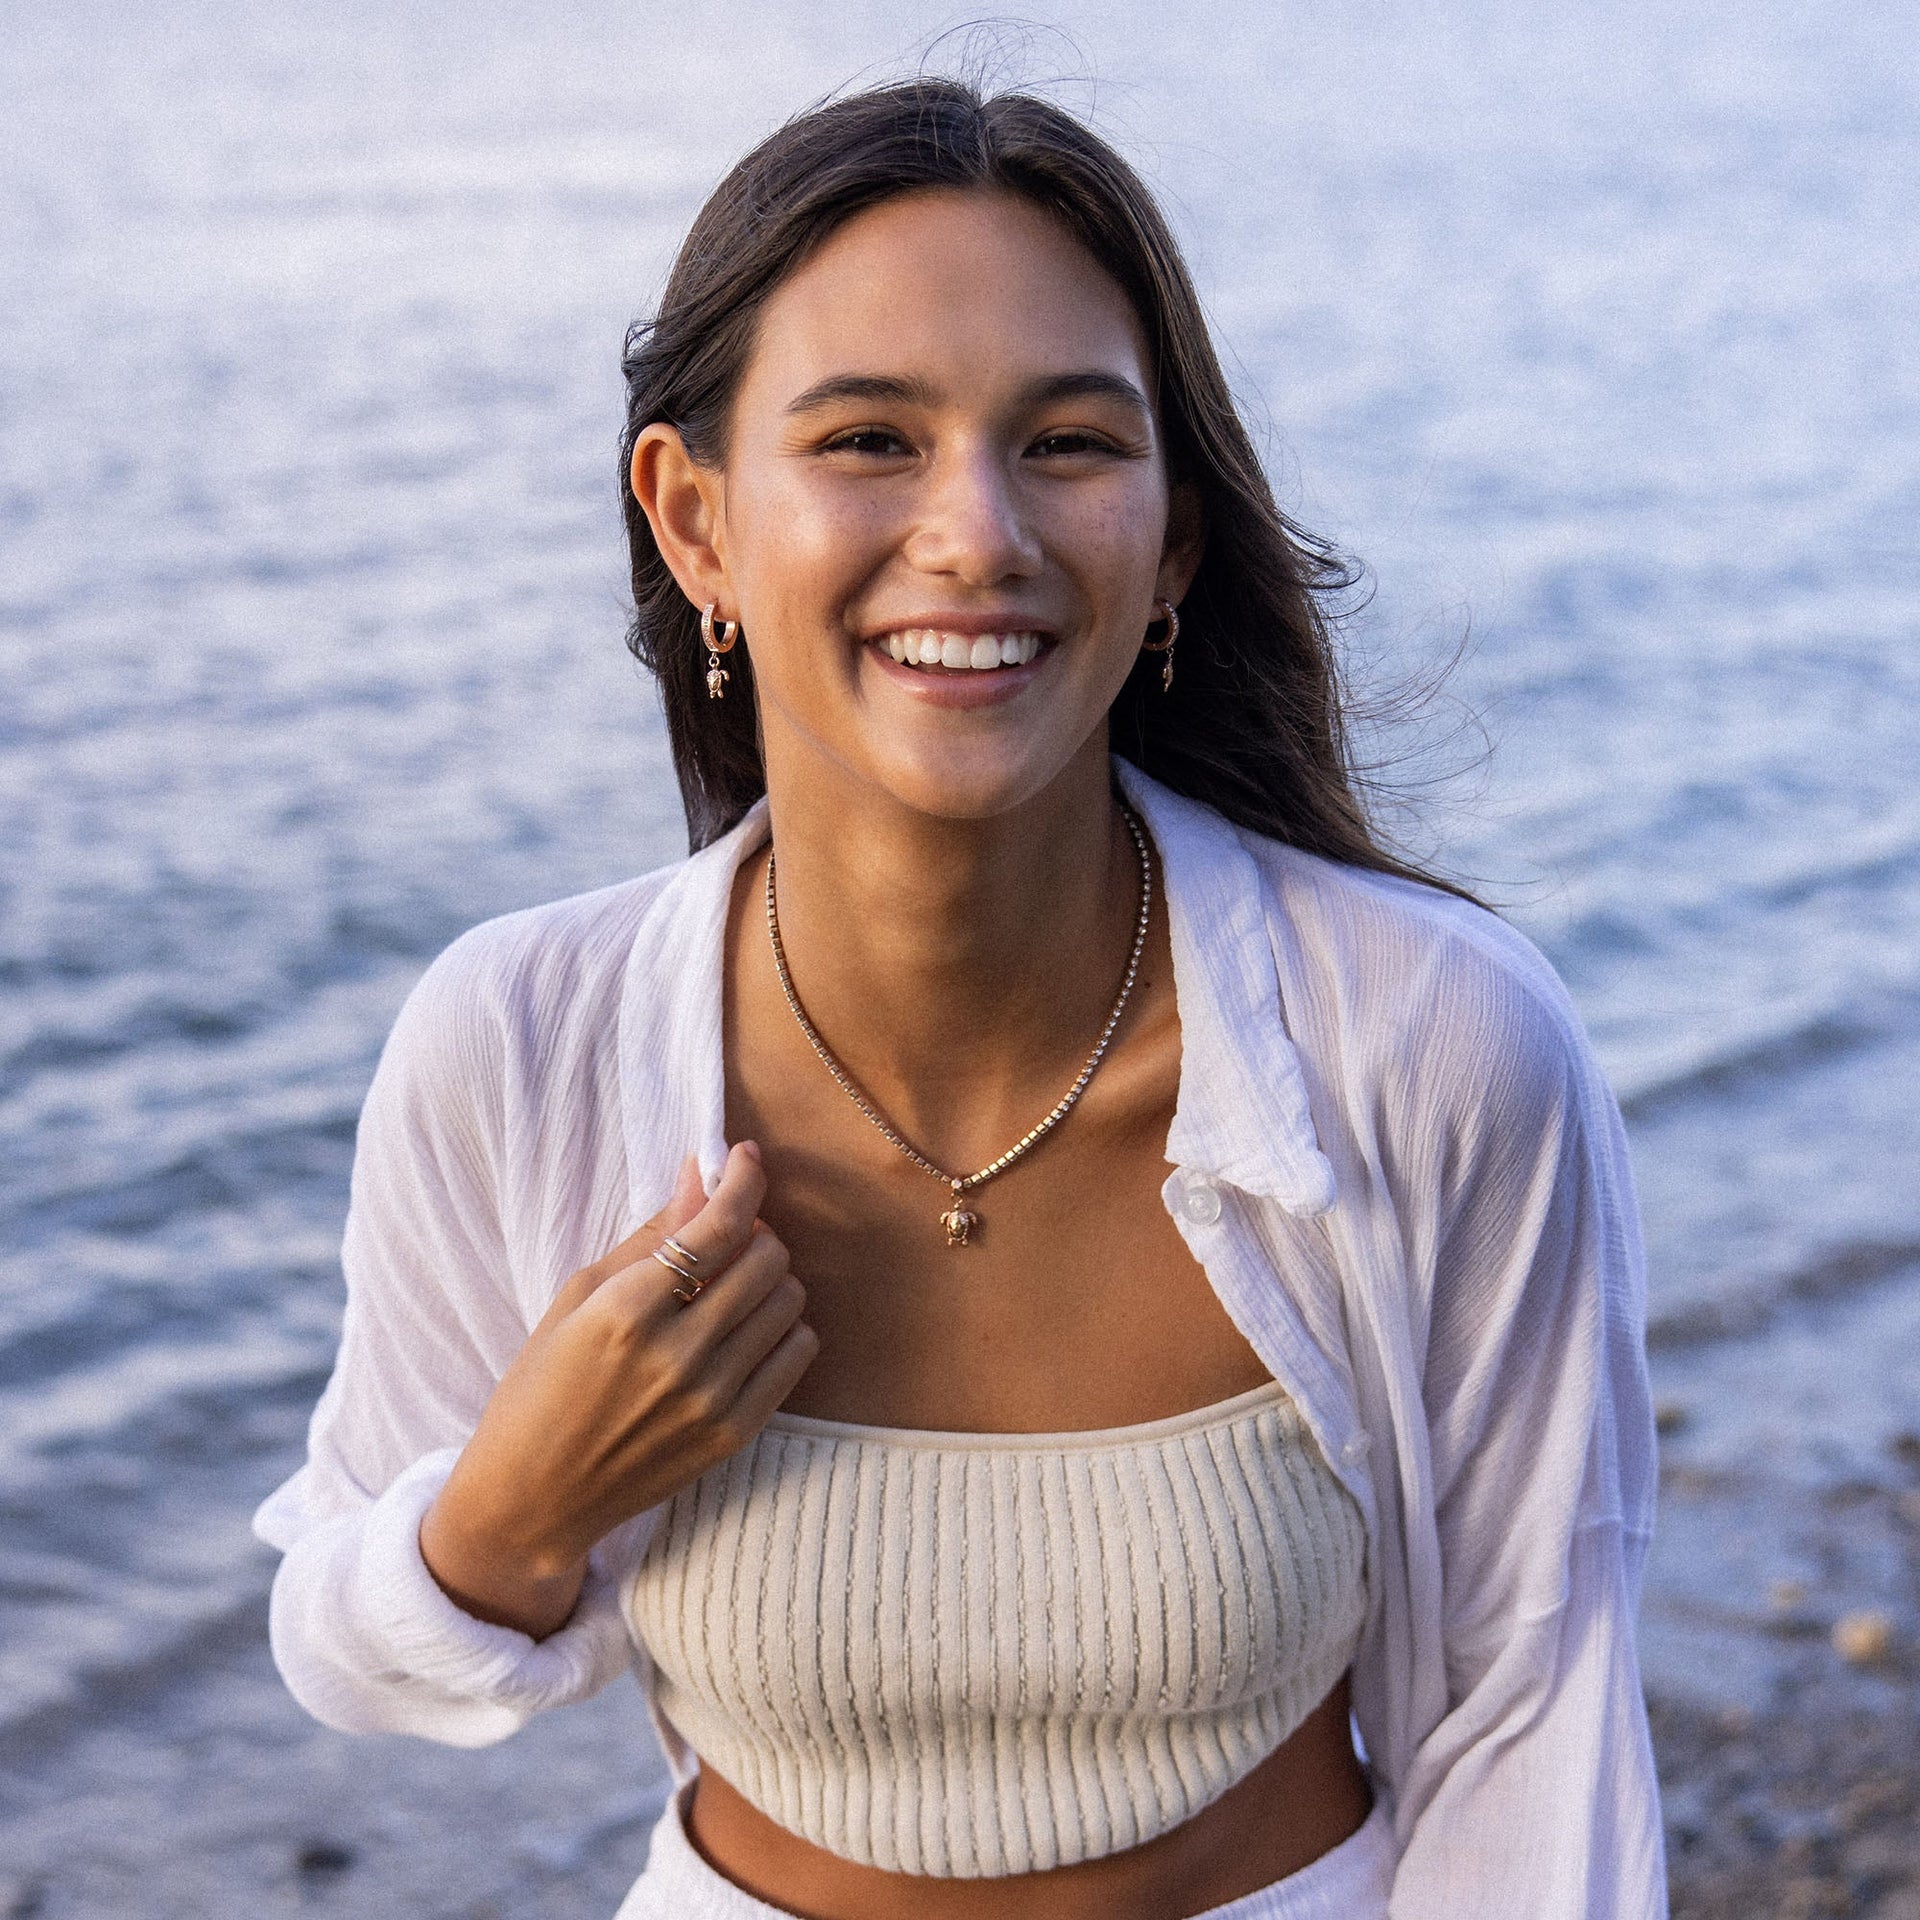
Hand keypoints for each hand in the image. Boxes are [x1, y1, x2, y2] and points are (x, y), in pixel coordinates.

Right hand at [419, 1140, 816, 1637]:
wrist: (531, 1499)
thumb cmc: (539, 1389)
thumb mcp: (577, 1298)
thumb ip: (649, 1235)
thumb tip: (699, 1173)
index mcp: (625, 1312)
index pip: (717, 1226)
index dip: (742, 1180)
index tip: (745, 1158)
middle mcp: (677, 1355)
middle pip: (766, 1258)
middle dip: (753, 1232)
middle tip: (725, 1236)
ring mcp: (711, 1399)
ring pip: (788, 1301)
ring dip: (769, 1279)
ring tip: (729, 1287)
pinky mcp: (734, 1434)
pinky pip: (796, 1354)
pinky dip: (782, 1329)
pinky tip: (744, 1331)